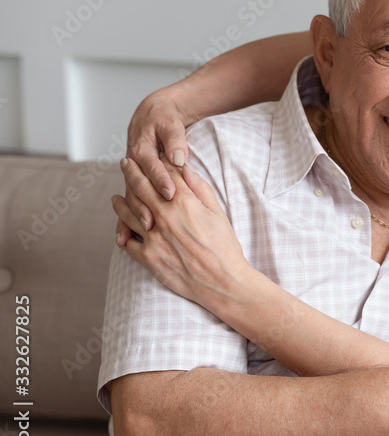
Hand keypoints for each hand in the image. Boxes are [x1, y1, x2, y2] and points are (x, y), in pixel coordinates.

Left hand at [111, 156, 253, 311]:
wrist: (222, 281)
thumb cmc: (224, 247)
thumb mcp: (218, 212)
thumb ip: (200, 188)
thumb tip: (184, 168)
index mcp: (183, 203)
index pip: (164, 174)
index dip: (157, 161)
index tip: (151, 154)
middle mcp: (163, 217)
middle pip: (141, 188)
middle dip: (132, 172)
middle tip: (126, 163)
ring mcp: (153, 238)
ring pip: (128, 213)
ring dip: (120, 201)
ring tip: (116, 196)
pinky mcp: (148, 258)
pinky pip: (128, 242)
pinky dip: (123, 233)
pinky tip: (122, 228)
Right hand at [115, 89, 193, 245]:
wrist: (151, 115)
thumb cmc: (164, 120)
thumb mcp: (170, 124)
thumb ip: (175, 140)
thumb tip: (178, 157)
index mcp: (142, 148)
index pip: (152, 166)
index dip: (161, 179)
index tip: (171, 193)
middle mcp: (133, 164)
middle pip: (137, 187)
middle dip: (144, 205)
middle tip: (154, 222)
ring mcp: (131, 176)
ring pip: (130, 199)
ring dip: (133, 216)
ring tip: (141, 232)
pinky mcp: (133, 186)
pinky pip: (128, 205)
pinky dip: (124, 222)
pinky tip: (123, 240)